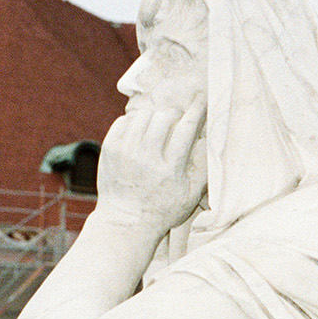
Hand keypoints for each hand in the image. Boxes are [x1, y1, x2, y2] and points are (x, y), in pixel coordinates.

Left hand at [95, 95, 206, 233]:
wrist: (126, 220)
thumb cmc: (163, 210)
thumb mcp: (191, 195)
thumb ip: (202, 168)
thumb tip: (208, 140)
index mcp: (170, 169)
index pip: (186, 129)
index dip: (196, 110)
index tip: (200, 98)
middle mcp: (146, 158)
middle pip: (164, 117)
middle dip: (175, 113)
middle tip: (177, 119)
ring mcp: (125, 152)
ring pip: (143, 115)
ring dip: (155, 116)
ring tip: (159, 126)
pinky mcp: (110, 149)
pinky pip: (124, 120)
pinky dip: (135, 121)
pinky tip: (141, 132)